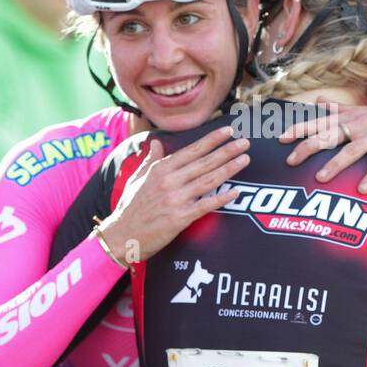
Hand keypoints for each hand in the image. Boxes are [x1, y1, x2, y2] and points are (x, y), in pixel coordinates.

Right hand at [97, 126, 248, 262]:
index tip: (228, 131)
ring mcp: (176, 199)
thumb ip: (150, 160)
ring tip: (244, 159)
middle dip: (226, 150)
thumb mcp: (137, 178)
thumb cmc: (129, 207)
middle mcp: (169, 181)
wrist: (121, 235)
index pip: (191, 151)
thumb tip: (154, 143)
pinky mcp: (180, 218)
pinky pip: (205, 205)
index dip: (211, 140)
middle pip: (204, 162)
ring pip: (208, 180)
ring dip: (229, 169)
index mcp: (161, 169)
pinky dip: (221, 198)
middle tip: (245, 142)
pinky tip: (235, 192)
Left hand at [277, 89, 366, 193]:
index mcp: (352, 118)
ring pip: (351, 150)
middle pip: (330, 135)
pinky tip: (361, 188)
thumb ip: (339, 110)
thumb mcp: (365, 113)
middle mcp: (362, 125)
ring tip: (320, 177)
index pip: (320, 122)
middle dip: (308, 147)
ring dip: (335, 164)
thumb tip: (316, 102)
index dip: (300, 128)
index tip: (280, 138)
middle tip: (290, 160)